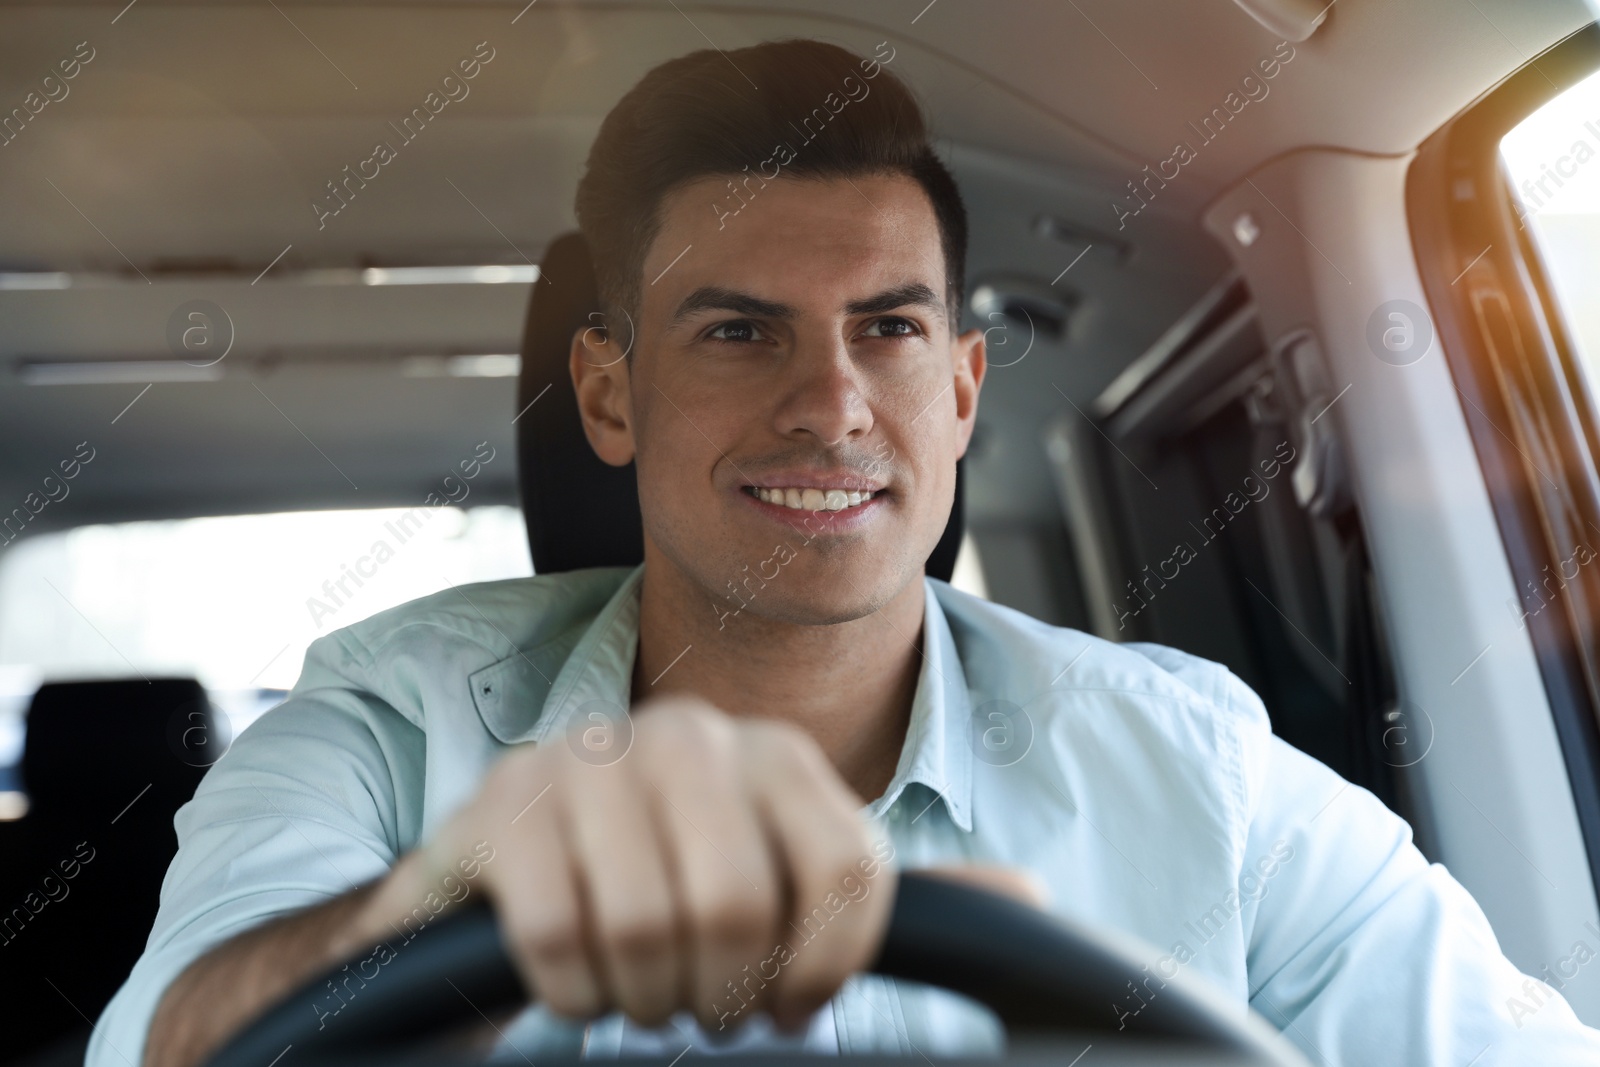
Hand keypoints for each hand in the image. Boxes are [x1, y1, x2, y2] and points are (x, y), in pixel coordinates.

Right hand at [375, 695, 895, 1031]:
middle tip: (701, 1005)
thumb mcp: (781, 880)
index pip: (848, 870)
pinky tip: (579, 983)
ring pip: (644, 926)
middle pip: (739, 905)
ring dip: (645, 998)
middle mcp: (686, 735)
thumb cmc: (668, 883)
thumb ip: (880, 895)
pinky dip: (573, 993)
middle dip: (722, 994)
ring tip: (642, 989)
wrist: (515, 874)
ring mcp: (586, 759)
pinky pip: (556, 936)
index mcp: (773, 753)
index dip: (824, 970)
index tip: (789, 1006)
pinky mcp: (503, 804)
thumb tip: (1033, 899)